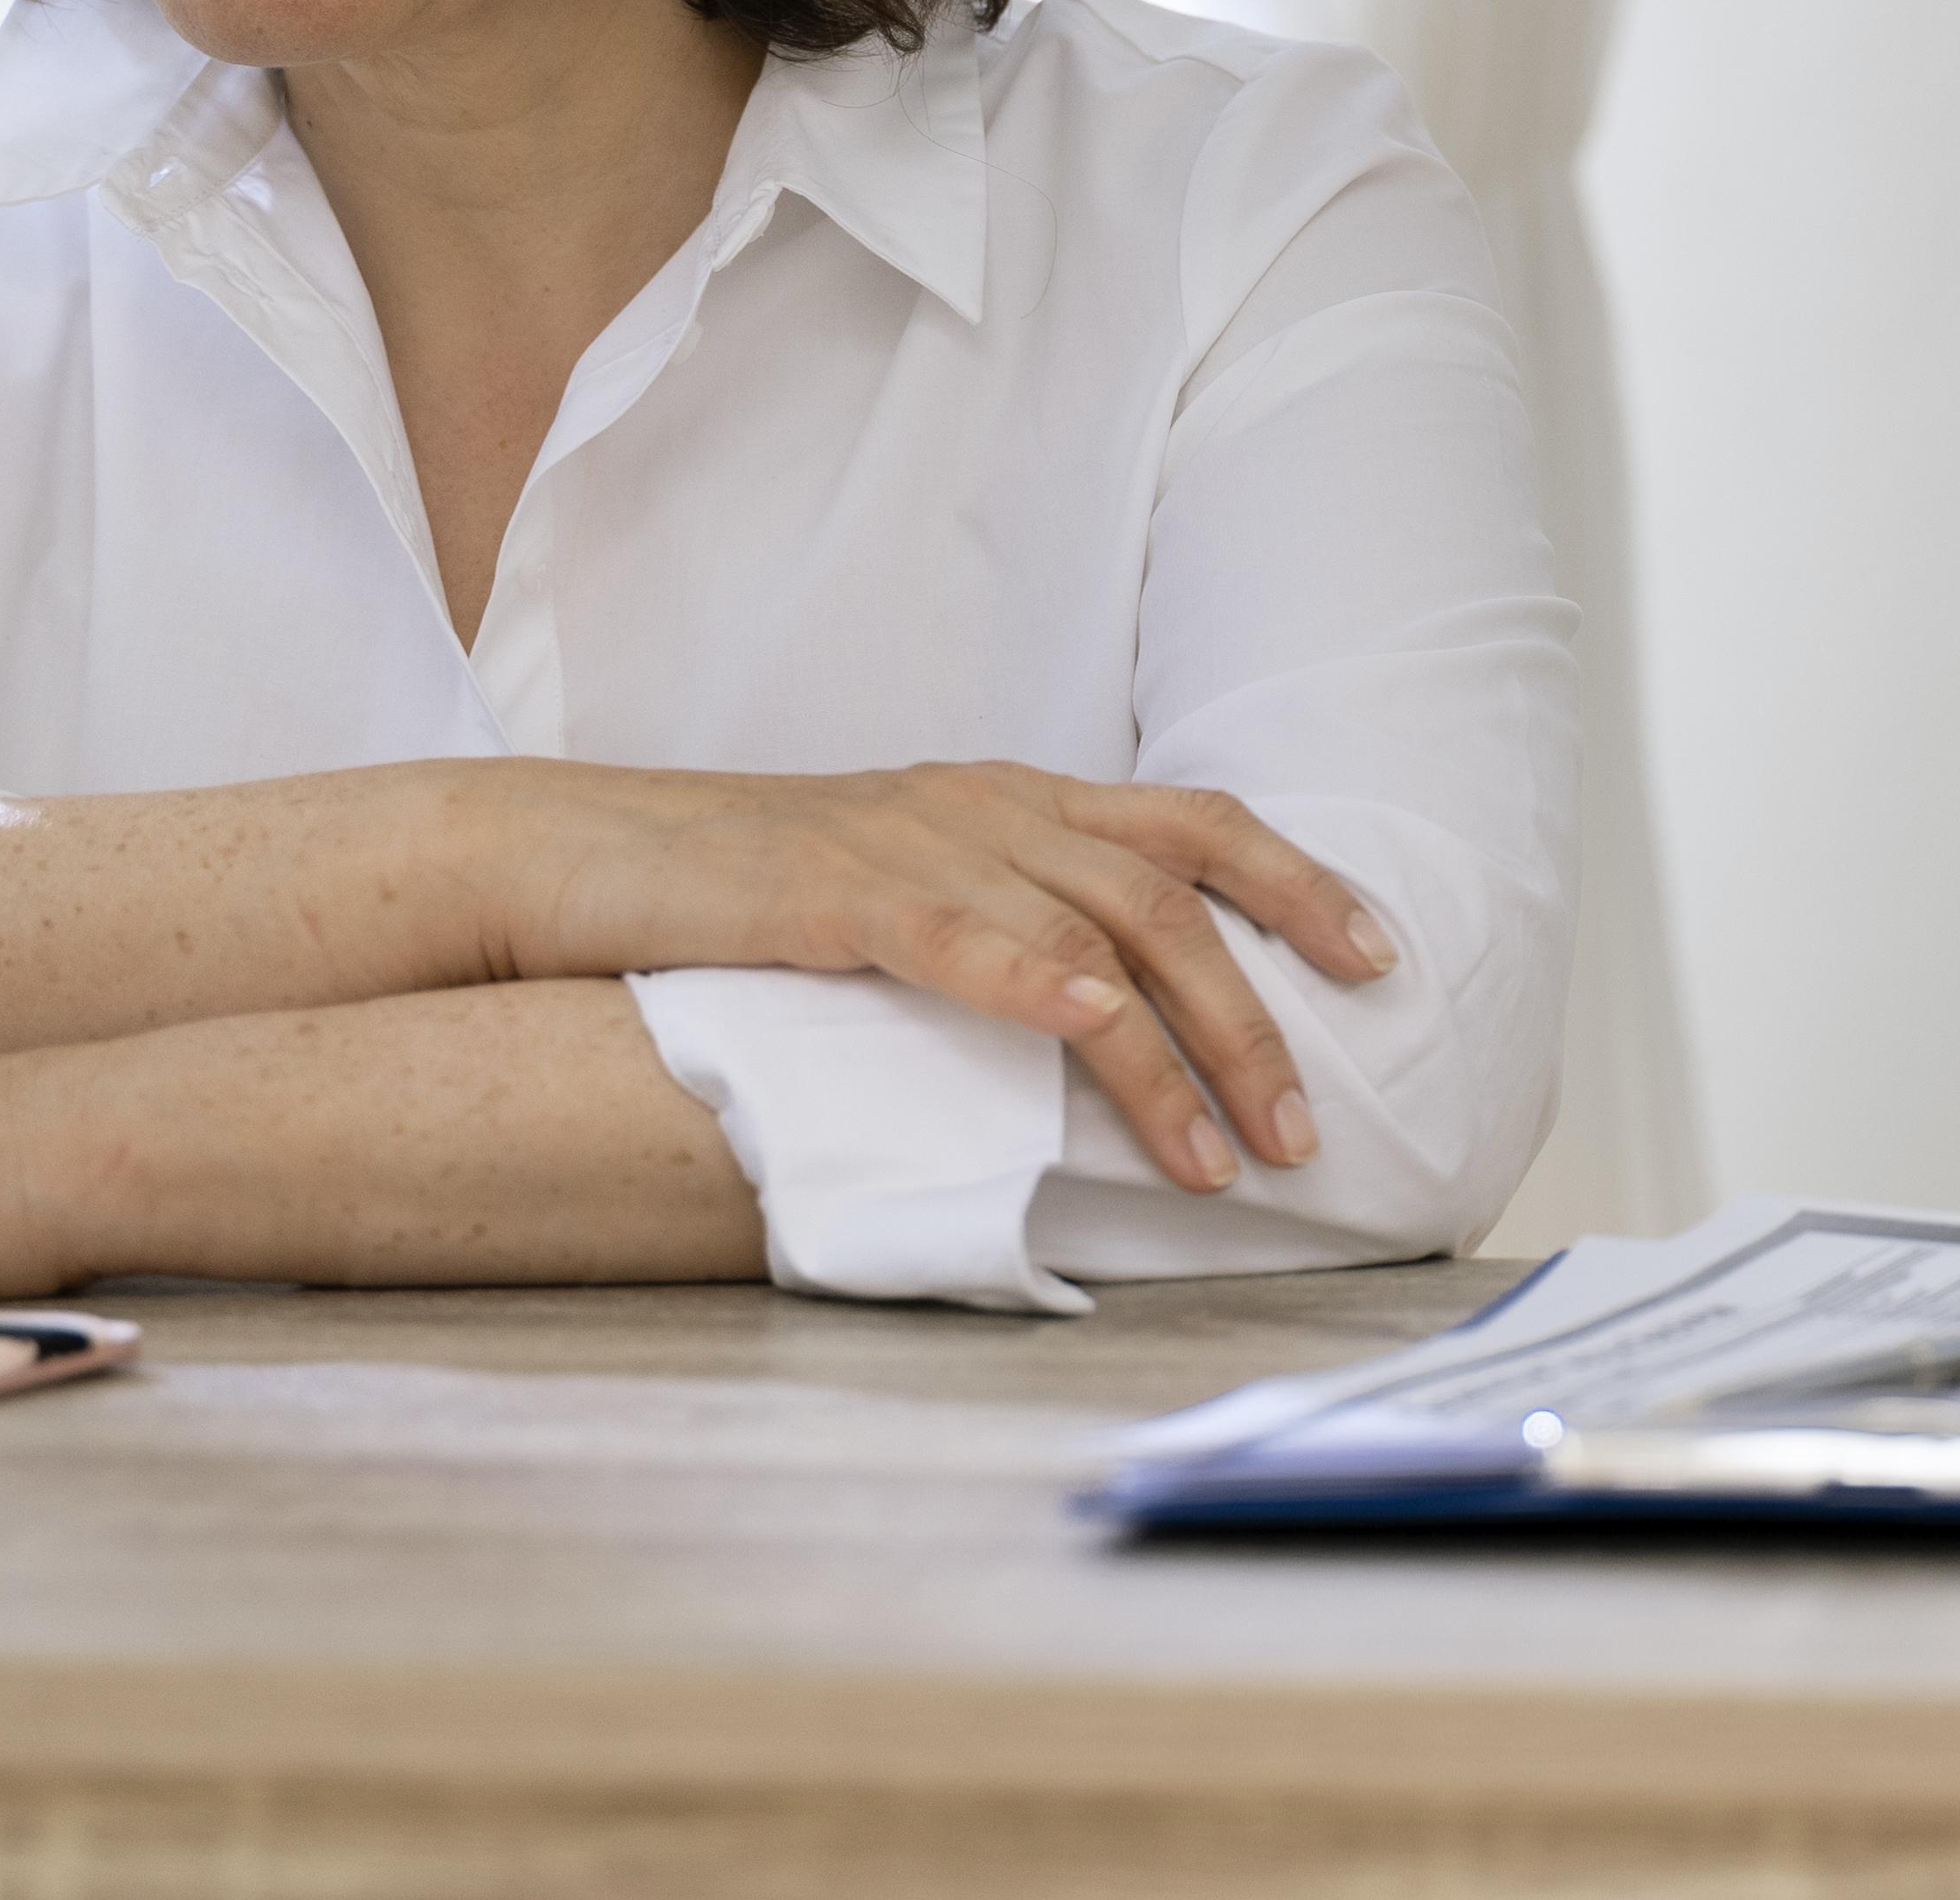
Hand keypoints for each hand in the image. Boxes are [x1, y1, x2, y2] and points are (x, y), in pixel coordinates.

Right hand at [477, 763, 1400, 1194]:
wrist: (580, 855)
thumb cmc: (748, 896)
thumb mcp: (910, 891)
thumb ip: (1011, 925)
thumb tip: (1120, 1017)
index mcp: (1009, 798)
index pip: (1191, 823)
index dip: (1295, 882)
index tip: (1379, 958)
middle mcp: (981, 806)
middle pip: (1167, 895)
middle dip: (1256, 1017)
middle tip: (1310, 1128)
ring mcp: (908, 845)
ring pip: (1087, 935)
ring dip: (1174, 1054)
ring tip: (1228, 1161)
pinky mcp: (828, 895)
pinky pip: (956, 934)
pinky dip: (1035, 982)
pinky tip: (1093, 1035)